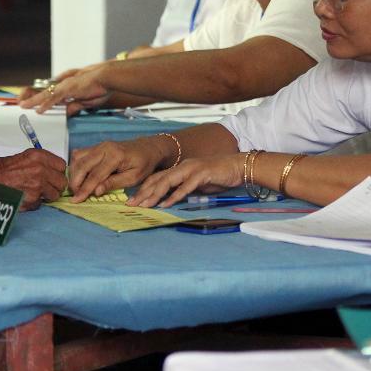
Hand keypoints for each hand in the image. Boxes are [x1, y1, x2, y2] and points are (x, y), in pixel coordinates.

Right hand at [0, 148, 67, 210]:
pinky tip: (25, 197)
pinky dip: (34, 203)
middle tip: (45, 187)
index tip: (53, 176)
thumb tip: (56, 172)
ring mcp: (37, 184)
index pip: (62, 166)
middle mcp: (41, 169)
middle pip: (62, 182)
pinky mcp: (32, 198)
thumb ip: (43, 163)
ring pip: (54, 195)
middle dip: (55, 186)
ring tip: (34, 192)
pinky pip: (41, 204)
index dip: (58, 172)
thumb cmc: (4, 169)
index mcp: (39, 156)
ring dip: (46, 196)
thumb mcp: (27, 157)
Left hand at [19, 65, 111, 113]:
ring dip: (33, 101)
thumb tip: (67, 112)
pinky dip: (46, 104)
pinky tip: (39, 110)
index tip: (33, 104)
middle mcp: (64, 85)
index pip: (50, 93)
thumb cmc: (101, 87)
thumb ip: (76, 106)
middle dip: (31, 98)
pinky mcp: (68, 89)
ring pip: (45, 94)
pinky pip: (54, 98)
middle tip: (20, 103)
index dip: (40, 98)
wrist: (107, 77)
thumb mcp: (86, 102)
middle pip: (43, 91)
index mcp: (67, 87)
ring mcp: (65, 86)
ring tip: (23, 106)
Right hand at [69, 138, 166, 201]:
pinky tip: (78, 176)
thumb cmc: (144, 163)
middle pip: (82, 165)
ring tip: (77, 188)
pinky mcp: (96, 146)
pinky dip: (76, 166)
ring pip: (77, 158)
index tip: (77, 200)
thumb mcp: (133, 177)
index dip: (84, 189)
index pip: (95, 175)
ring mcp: (99, 145)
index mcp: (115, 156)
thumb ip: (114, 183)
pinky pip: (80, 154)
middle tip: (75, 196)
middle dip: (75, 182)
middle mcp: (104, 148)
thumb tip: (96, 191)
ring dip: (73, 174)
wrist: (147, 148)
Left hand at [126, 155, 241, 207]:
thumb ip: (185, 189)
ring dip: (154, 194)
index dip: (144, 188)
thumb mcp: (198, 184)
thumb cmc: (220, 176)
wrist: (239, 166)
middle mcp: (183, 166)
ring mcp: (192, 169)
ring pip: (168, 181)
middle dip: (143, 192)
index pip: (157, 178)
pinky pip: (185, 186)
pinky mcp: (202, 174)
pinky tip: (166, 204)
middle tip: (131, 204)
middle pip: (158, 179)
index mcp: (180, 168)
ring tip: (144, 205)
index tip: (133, 200)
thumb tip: (172, 198)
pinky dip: (175, 196)